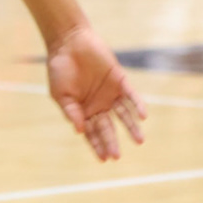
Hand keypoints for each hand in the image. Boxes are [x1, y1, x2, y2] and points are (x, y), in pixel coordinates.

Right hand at [46, 26, 146, 161]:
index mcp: (83, 110)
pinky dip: (137, 105)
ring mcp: (110, 94)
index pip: (92, 132)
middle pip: (108, 127)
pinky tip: (142, 116)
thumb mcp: (60, 93)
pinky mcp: (120, 81)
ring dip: (131, 127)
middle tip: (116, 155)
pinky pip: (131, 96)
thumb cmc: (59, 69)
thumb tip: (80, 131)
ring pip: (124, 115)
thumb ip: (70, 111)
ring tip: (139, 141)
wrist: (69, 43)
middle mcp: (99, 105)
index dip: (97, 145)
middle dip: (112, 141)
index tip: (104, 159)